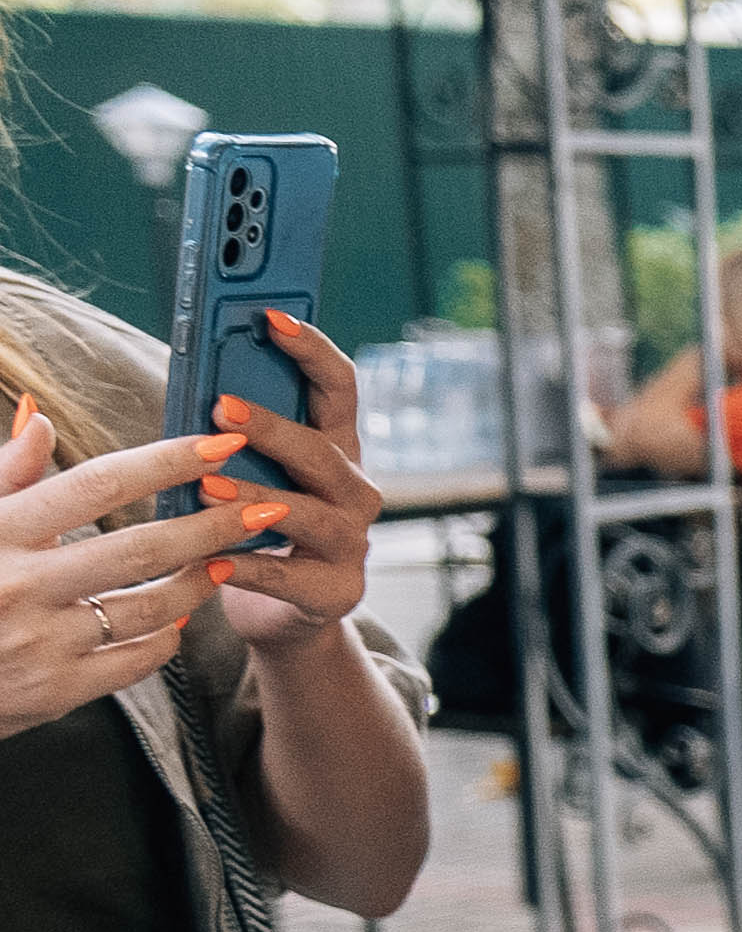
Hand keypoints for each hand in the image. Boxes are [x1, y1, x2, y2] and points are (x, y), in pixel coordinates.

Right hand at [0, 409, 246, 738]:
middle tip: (264, 505)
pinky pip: (135, 659)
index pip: (95, 484)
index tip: (220, 443)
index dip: (164, 461)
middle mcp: (21, 586)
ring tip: (227, 559)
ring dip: (200, 581)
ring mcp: (41, 643)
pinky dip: (165, 635)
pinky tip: (180, 617)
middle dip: (212, 524)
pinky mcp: (55, 691)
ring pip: (151, 606)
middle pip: (142, 546)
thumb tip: (41, 416)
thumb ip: (3, 476)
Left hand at [209, 310, 377, 654]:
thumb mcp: (252, 476)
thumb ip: (237, 440)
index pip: (339, 387)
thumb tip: (196, 393)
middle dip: (272, 427)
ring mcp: (352, 543)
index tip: (269, 316)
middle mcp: (356, 492)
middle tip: (220, 408)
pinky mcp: (338, 592)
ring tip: (209, 488)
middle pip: (323, 450)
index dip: (311, 349)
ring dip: (257, 498)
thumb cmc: (256, 532)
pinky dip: (247, 570)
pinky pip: (289, 577)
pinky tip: (210, 563)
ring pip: (308, 514)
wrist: (284, 615)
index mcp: (336, 450)